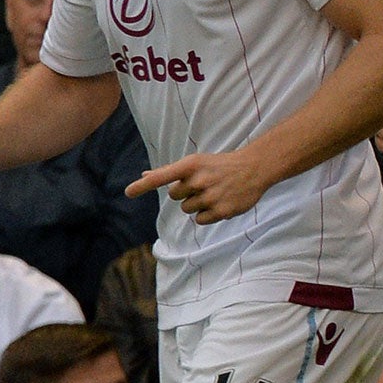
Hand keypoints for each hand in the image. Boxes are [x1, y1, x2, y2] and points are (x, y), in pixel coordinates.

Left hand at [126, 149, 272, 222]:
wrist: (254, 168)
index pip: (162, 176)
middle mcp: (199, 180)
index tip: (128, 192)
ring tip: (214, 193)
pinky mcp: (222, 211)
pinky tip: (220, 203)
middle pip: (175, 197)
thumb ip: (169, 171)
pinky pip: (200, 220)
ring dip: (197, 205)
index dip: (143, 185)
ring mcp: (211, 196)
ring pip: (187, 210)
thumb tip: (143, 176)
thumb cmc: (219, 165)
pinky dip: (207, 215)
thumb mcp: (196, 162)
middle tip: (203, 185)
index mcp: (191, 165)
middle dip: (185, 193)